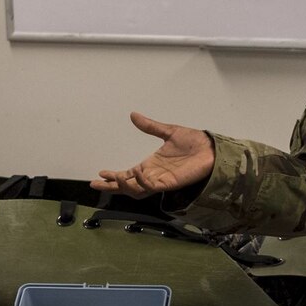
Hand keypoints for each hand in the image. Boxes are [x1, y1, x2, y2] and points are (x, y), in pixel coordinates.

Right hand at [92, 111, 214, 197]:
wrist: (210, 148)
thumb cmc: (194, 142)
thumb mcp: (167, 131)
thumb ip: (149, 126)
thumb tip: (133, 115)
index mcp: (151, 165)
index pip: (128, 175)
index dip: (114, 176)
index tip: (100, 173)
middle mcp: (153, 174)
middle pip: (127, 186)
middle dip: (111, 186)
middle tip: (95, 184)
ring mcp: (161, 180)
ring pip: (136, 190)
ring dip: (124, 185)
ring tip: (114, 178)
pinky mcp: (170, 183)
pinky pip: (151, 186)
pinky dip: (141, 182)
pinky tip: (136, 172)